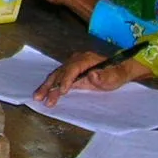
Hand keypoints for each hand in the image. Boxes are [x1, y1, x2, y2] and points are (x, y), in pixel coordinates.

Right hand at [33, 50, 151, 106]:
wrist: (120, 70)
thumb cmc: (118, 74)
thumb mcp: (116, 76)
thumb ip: (105, 76)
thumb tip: (93, 74)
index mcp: (86, 59)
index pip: (73, 69)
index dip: (66, 80)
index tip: (62, 92)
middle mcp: (76, 60)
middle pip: (61, 72)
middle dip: (50, 85)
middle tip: (41, 97)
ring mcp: (72, 65)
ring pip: (57, 75)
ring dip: (47, 86)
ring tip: (38, 97)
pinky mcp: (71, 72)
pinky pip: (59, 78)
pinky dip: (51, 86)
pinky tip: (44, 94)